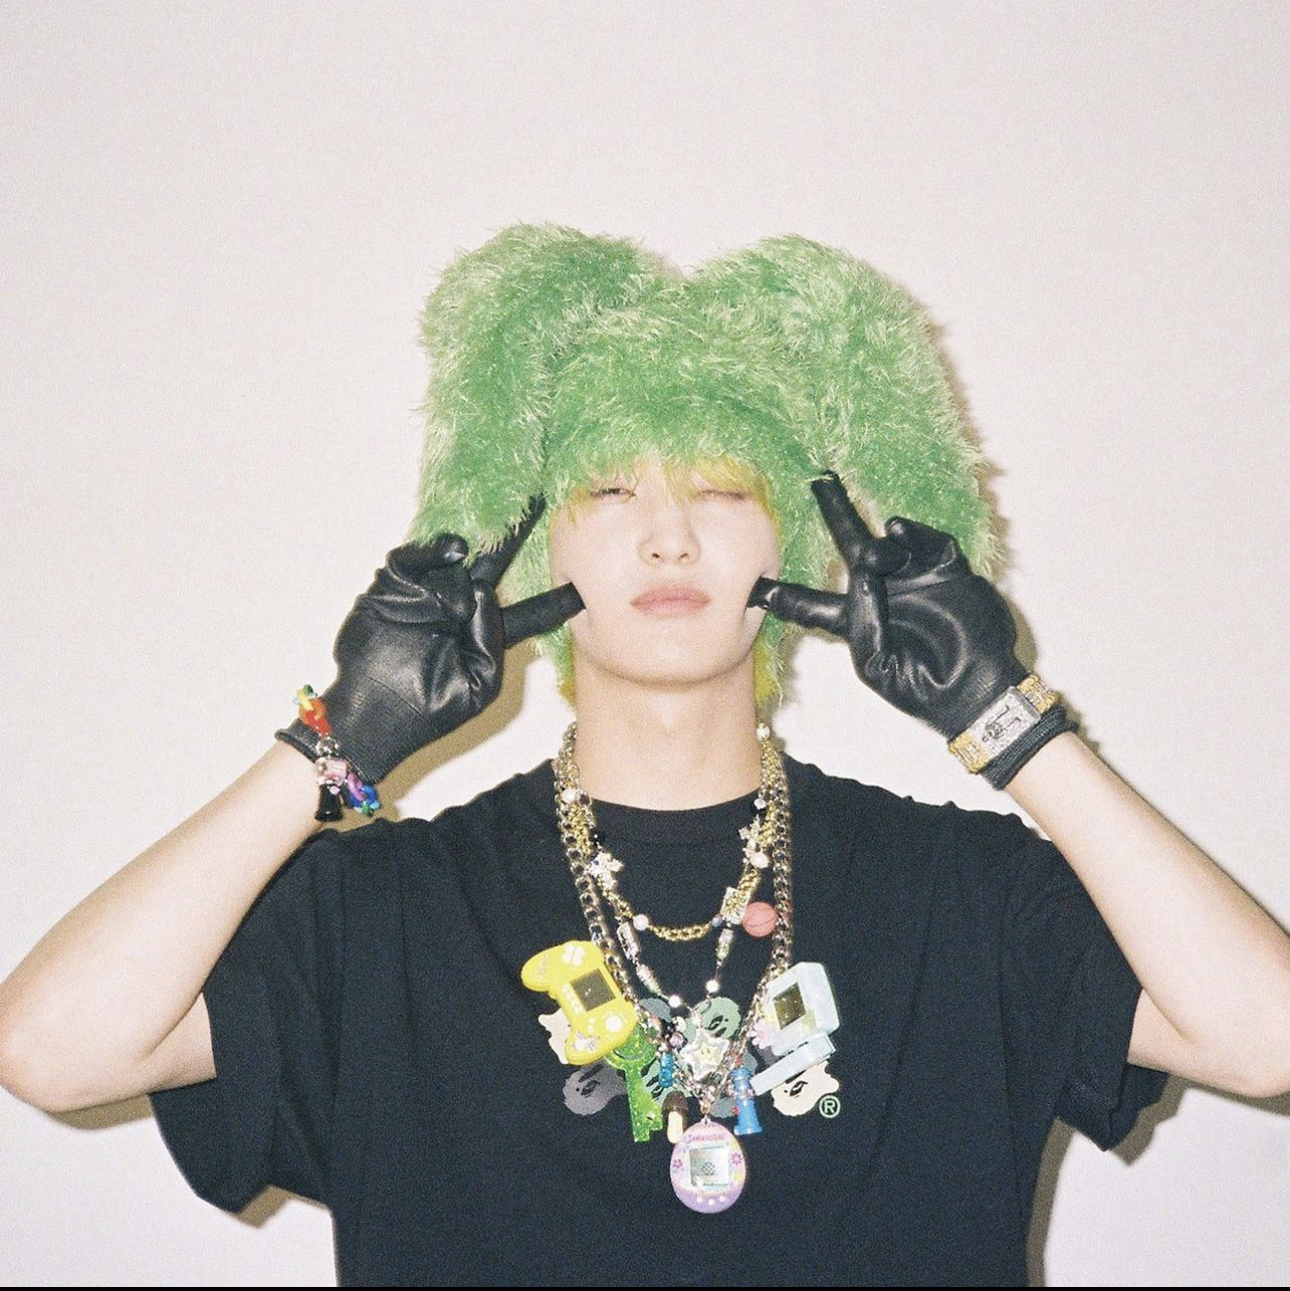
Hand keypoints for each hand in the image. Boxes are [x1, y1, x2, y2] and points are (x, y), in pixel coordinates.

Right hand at [281, 497, 581, 782]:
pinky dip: (434, 549)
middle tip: (542, 494)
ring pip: (456, 558)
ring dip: (474, 549)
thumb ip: (493, 642)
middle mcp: (460, 605)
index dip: (556, 599)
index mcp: (486, 633)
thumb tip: (484, 592)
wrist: (371, 717)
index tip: (586, 583)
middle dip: (516, 532)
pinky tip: (455, 550)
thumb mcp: (477, 685)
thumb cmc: (425, 711)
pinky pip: (417, 558)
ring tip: (484, 547)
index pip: (529, 611)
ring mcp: (428, 592)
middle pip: (495, 564)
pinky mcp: (395, 586)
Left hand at [749, 474, 1025, 738]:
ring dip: (880, 548)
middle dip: (836, 513)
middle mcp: (883, 591)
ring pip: (889, 546)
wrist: (976, 689)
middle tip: (819, 481)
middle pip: (852, 548)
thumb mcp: (879, 668)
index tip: (753, 585)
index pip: (812, 604)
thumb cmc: (924, 689)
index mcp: (857, 621)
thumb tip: (865, 579)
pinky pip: (930, 543)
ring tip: (880, 558)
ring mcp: (915, 578)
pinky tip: (899, 529)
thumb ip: (865, 628)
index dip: (785, 595)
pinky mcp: (947, 571)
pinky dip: (915, 534)